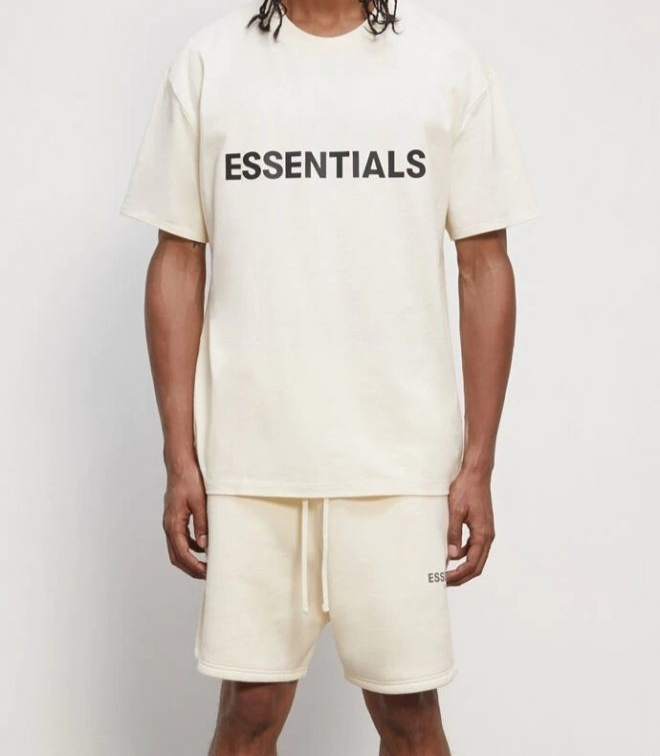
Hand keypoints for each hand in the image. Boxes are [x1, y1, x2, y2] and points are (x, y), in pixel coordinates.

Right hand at [162, 461, 206, 578]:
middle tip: (208, 575)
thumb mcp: (199, 502)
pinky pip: (181, 539)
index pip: (182, 553)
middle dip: (191, 568)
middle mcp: (169, 525)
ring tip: (206, 564)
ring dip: (190, 559)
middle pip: (176, 556)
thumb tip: (205, 546)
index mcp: (173, 524)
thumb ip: (202, 524)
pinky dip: (190, 547)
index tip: (208, 573)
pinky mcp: (175, 518)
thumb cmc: (189, 479)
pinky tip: (203, 547)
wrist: (180, 464)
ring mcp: (171, 522)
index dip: (194, 566)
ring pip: (177, 549)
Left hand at [445, 469, 494, 585]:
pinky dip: (464, 555)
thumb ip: (454, 534)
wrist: (476, 474)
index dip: (458, 574)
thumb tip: (451, 556)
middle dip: (461, 576)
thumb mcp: (456, 511)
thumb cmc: (466, 489)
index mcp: (483, 534)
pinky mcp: (481, 527)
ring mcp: (486, 532)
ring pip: (476, 558)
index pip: (472, 564)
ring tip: (446, 571)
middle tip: (444, 581)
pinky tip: (451, 553)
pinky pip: (474, 547)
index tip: (444, 579)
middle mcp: (488, 536)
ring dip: (463, 567)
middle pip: (477, 566)